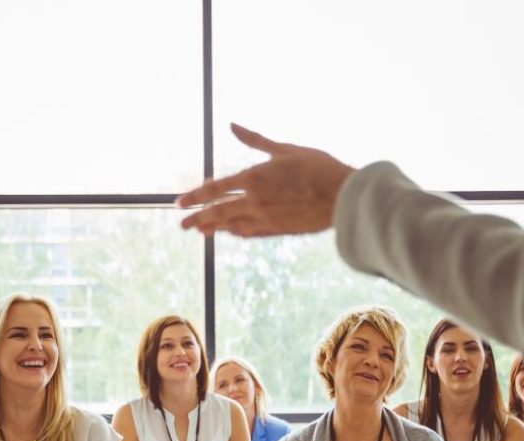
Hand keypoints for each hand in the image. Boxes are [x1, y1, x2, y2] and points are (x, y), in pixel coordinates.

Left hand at [177, 124, 354, 236]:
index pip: (215, 189)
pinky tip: (231, 231)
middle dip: (197, 219)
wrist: (343, 197)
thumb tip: (233, 125)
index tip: (180, 202)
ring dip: (214, 228)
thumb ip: (256, 140)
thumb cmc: (317, 167)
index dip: (195, 196)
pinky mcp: (277, 230)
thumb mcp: (285, 149)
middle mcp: (255, 202)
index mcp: (254, 179)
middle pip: (217, 213)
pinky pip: (250, 233)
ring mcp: (265, 219)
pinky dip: (236, 232)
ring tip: (200, 230)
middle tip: (182, 224)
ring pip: (231, 226)